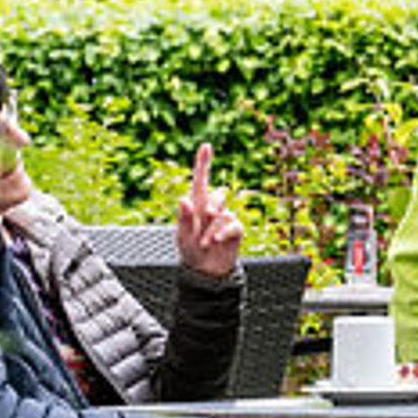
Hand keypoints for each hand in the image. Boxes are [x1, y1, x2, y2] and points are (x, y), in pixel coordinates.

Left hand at [174, 142, 241, 279]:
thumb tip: (183, 199)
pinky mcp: (235, 228)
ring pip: (222, 212)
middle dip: (208, 211)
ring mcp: (224, 218)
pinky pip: (232, 224)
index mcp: (196, 205)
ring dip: (211, 228)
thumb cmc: (190, 251)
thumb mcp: (182, 237)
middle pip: (216, 195)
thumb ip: (182, 219)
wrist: (206, 272)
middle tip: (200, 228)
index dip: (203, 163)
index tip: (206, 146)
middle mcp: (211, 208)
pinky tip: (216, 241)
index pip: (200, 180)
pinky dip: (223, 233)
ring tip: (205, 242)